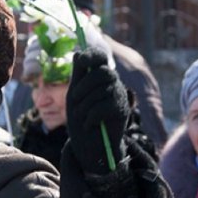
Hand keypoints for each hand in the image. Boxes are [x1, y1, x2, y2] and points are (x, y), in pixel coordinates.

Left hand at [66, 48, 128, 175]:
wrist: (89, 144)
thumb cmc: (80, 117)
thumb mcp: (75, 94)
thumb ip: (77, 75)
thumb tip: (77, 53)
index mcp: (98, 74)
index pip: (100, 57)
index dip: (92, 55)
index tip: (82, 60)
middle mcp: (112, 82)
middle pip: (102, 73)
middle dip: (84, 86)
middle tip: (75, 100)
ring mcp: (119, 95)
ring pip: (102, 91)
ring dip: (85, 105)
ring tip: (80, 116)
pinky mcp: (123, 110)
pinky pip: (105, 107)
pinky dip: (91, 117)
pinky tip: (89, 125)